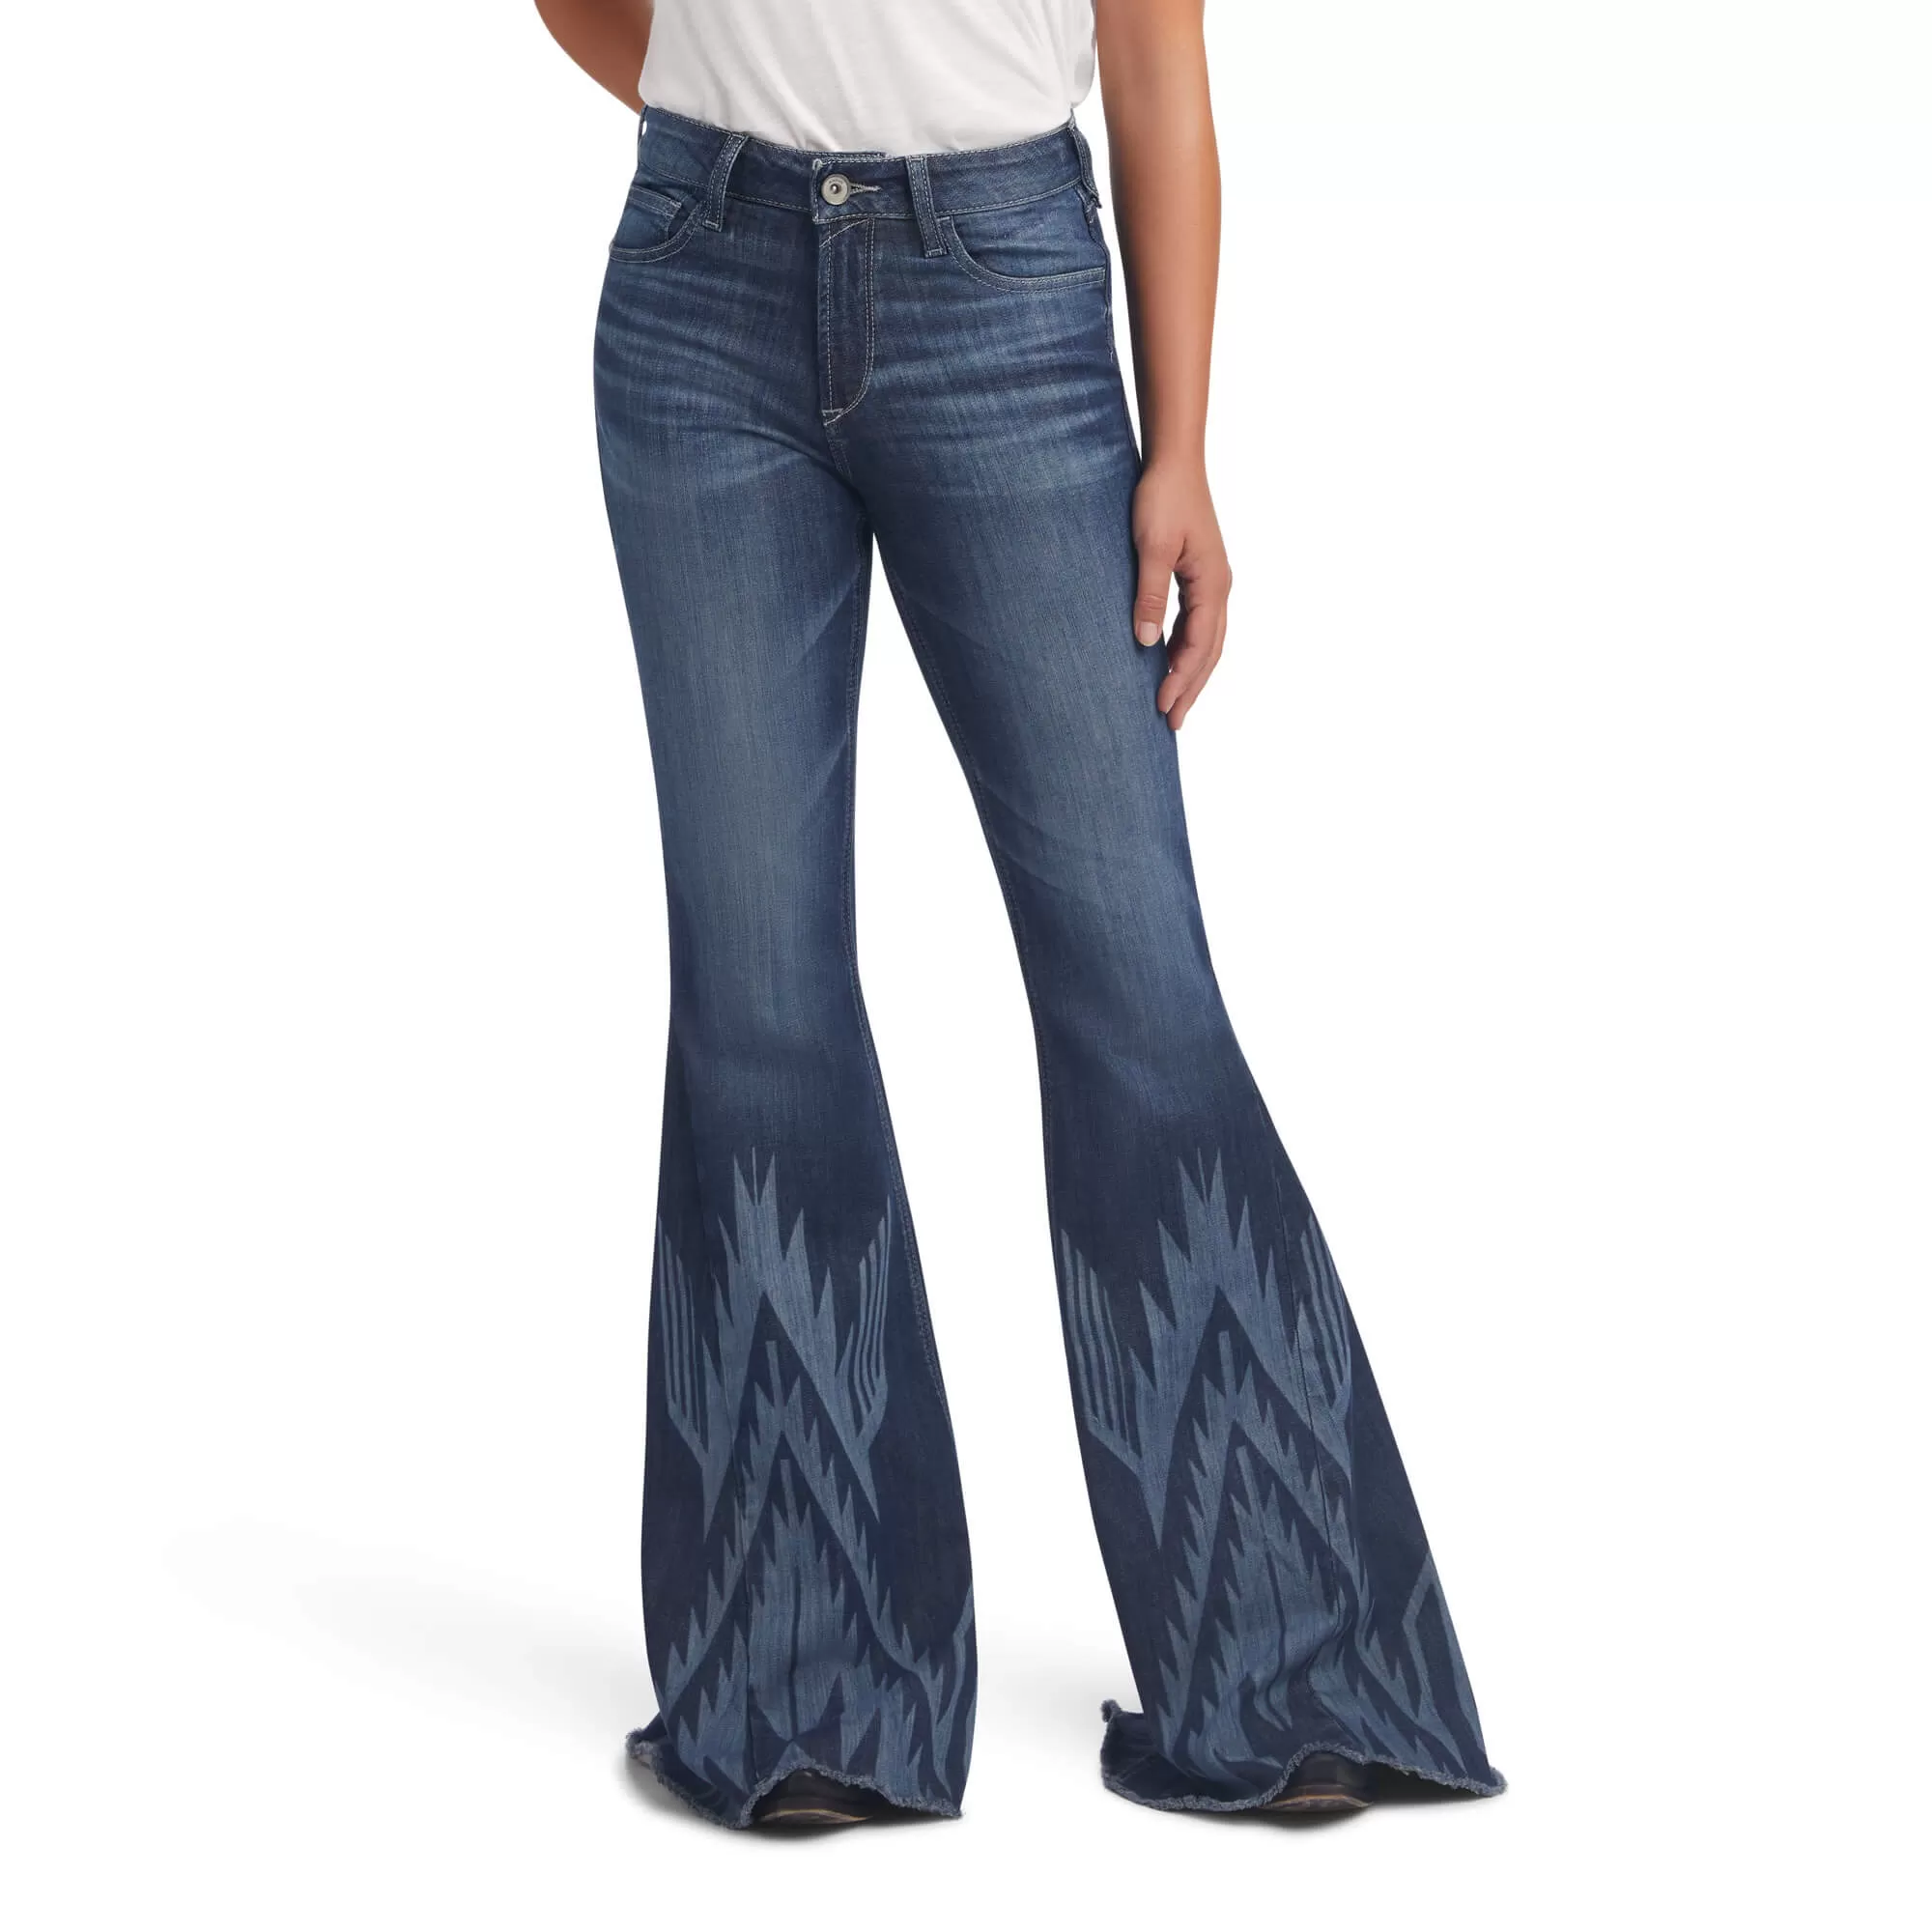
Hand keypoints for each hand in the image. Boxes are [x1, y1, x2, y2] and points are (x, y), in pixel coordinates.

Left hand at [1131, 460, 1231, 730]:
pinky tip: (1169, 662)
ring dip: (1190, 673)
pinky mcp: (1200, 575)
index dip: (1181, 680)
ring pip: (1206, 641)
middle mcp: (1219, 587)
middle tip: (1172, 724)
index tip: (1162, 707)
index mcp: (1212, 584)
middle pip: (1209, 652)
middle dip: (1191, 688)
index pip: (1200, 646)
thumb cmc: (1162, 497)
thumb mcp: (1152, 547)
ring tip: (1173, 703)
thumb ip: (1150, 595)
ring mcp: (1212, 582)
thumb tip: (1146, 643)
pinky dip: (1186, 650)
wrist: (1174, 461)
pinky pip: (1198, 624)